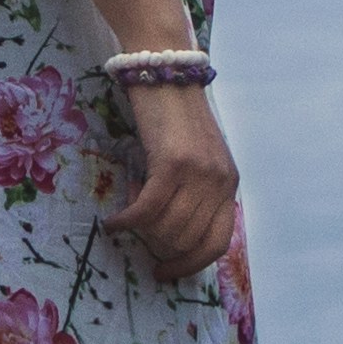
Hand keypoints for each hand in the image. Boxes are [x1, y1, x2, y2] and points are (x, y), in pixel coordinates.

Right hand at [110, 80, 238, 282]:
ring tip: (128, 211)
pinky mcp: (172, 164)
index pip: (217, 244)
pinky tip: (113, 223)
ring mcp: (198, 173)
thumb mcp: (197, 157)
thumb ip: (195, 191)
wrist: (166, 70)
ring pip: (167, 229)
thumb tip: (173, 234)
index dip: (190, 265)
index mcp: (229, 184)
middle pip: (187, 240)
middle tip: (137, 230)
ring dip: (141, 230)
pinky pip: (147, 210)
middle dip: (157, 245)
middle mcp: (219, 182)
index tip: (165, 272)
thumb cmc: (174, 115)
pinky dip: (127, 222)